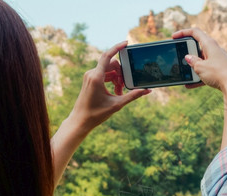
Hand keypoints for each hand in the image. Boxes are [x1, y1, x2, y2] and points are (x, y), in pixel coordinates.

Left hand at [51, 41, 149, 184]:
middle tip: (125, 86)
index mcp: (96, 77)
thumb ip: (133, 96)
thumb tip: (147, 90)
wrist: (80, 121)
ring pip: (108, 70)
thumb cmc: (96, 114)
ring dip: (117, 78)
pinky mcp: (90, 80)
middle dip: (121, 73)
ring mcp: (89, 76)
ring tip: (120, 92)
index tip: (126, 43)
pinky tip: (115, 92)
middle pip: (111, 64)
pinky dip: (111, 80)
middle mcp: (91, 74)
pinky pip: (104, 74)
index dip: (117, 47)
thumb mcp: (117, 104)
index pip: (107, 56)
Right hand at [173, 28, 226, 148]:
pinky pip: (205, 71)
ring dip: (192, 67)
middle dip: (187, 53)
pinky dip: (197, 77)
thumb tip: (188, 58)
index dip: (183, 33)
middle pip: (197, 47)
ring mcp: (217, 60)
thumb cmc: (218, 73)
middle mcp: (214, 50)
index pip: (195, 32)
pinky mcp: (219, 70)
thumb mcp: (200, 67)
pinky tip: (189, 85)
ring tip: (184, 74)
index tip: (174, 37)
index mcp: (209, 44)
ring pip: (201, 61)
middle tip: (180, 59)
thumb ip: (192, 61)